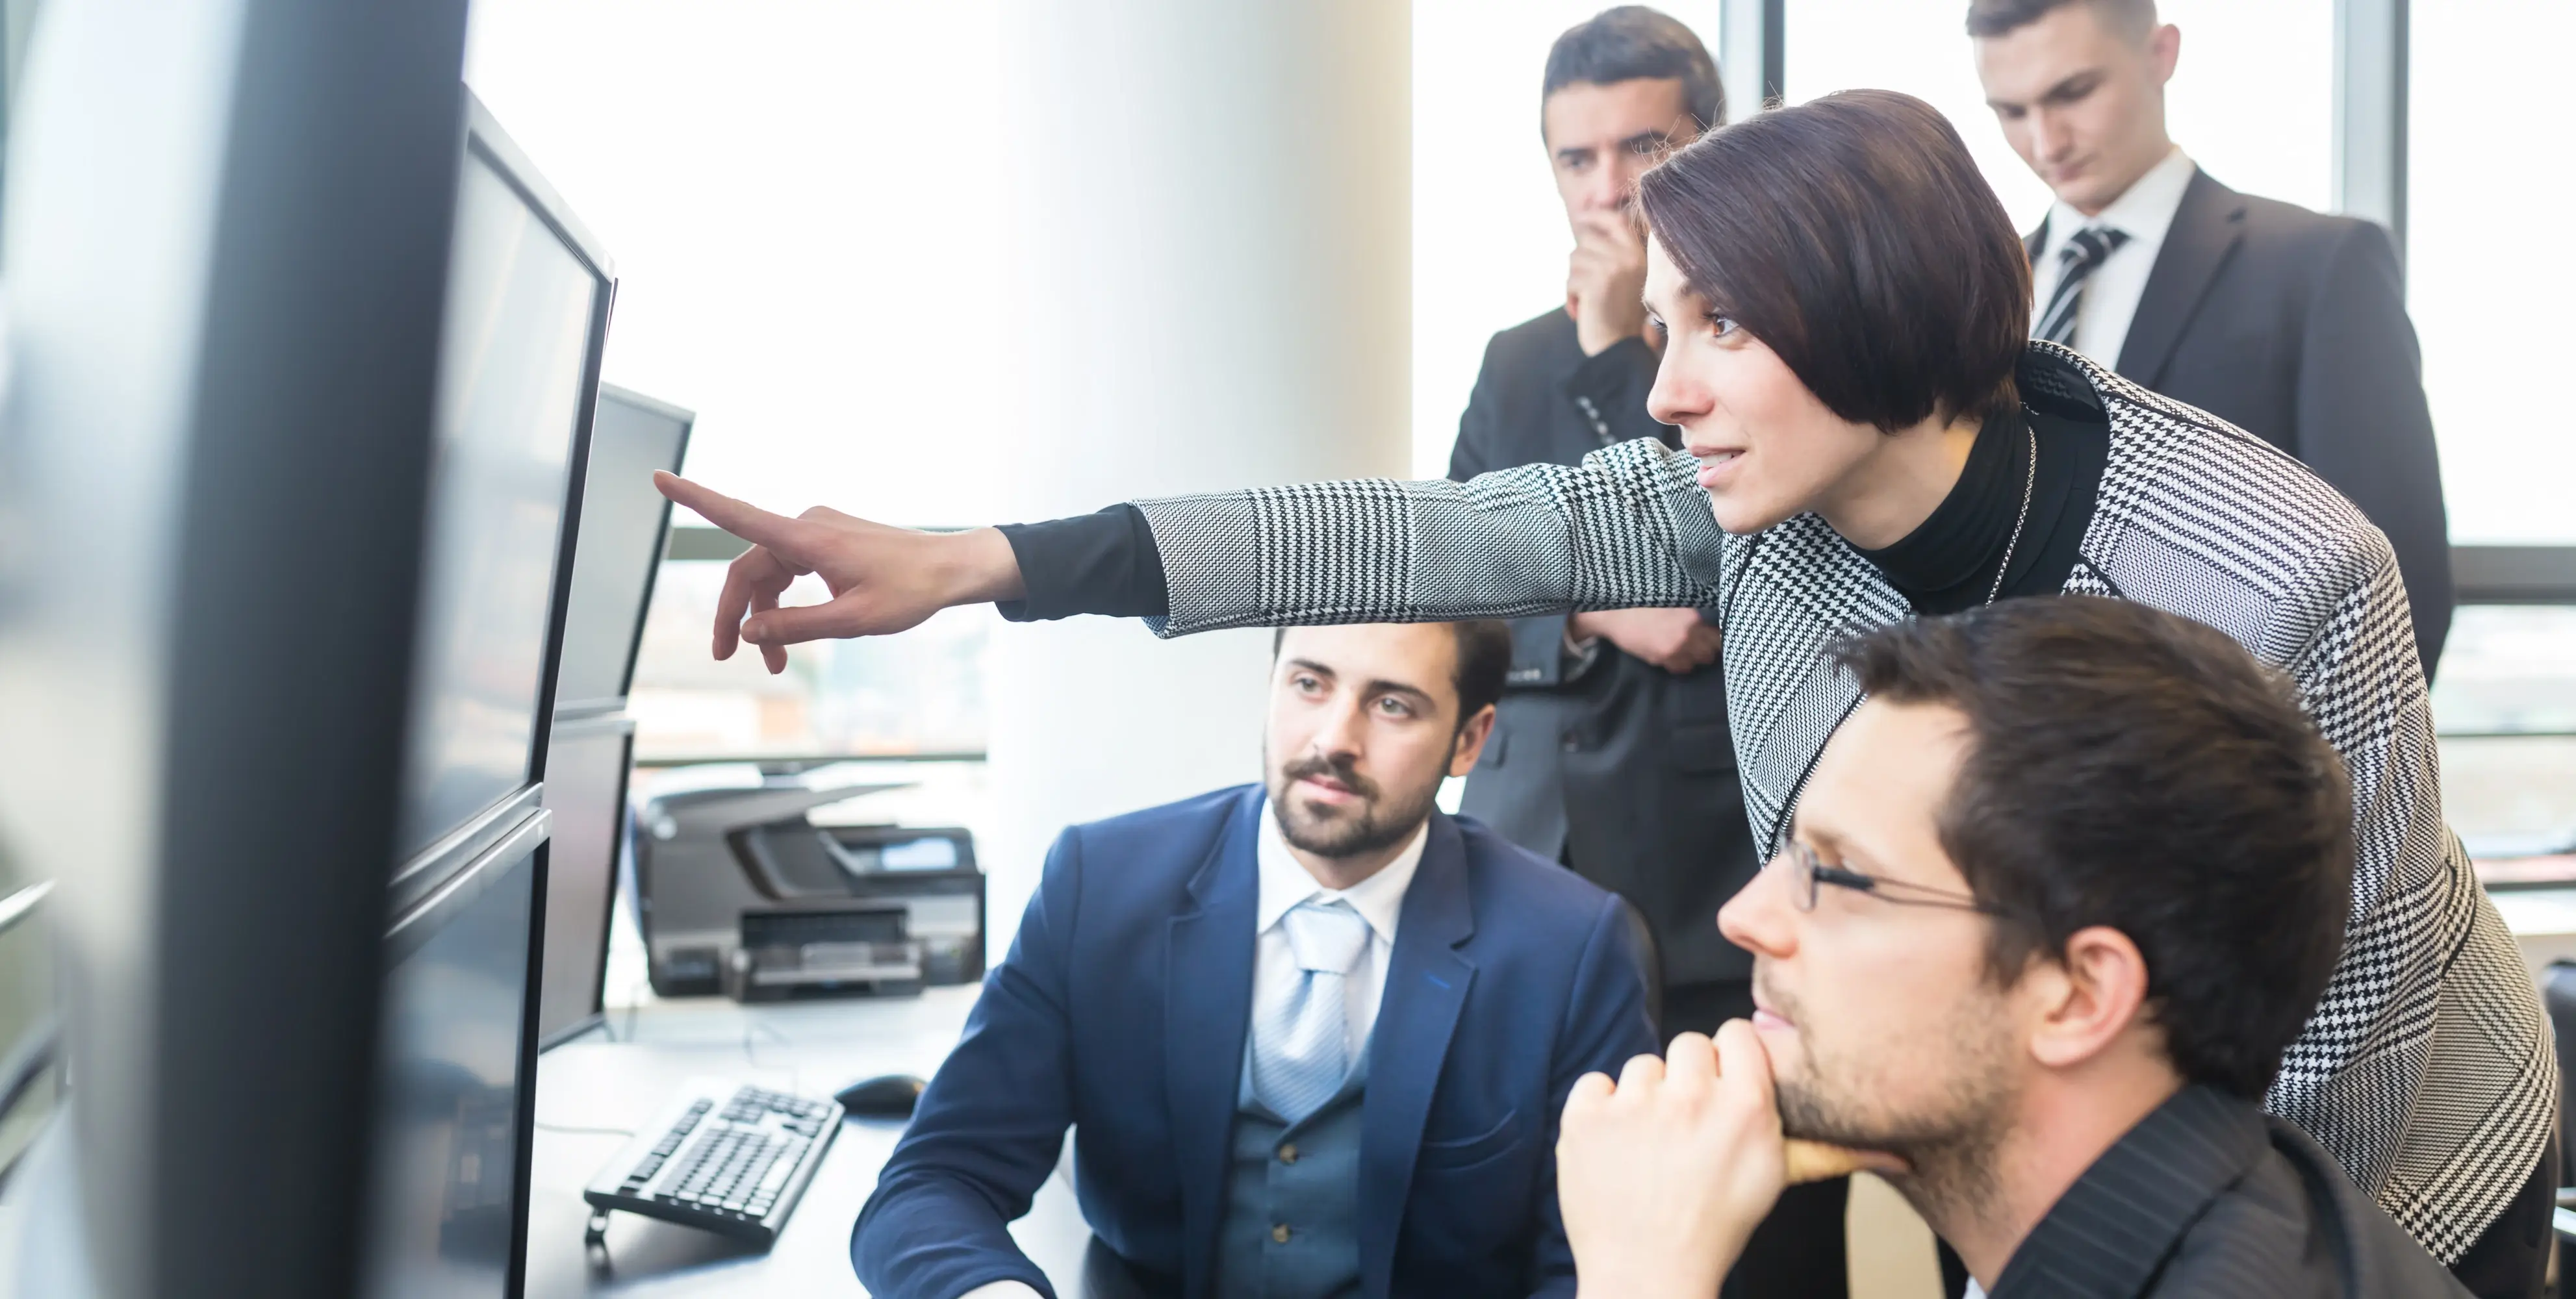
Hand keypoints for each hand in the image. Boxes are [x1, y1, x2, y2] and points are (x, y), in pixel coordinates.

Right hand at [651, 472, 1025, 673]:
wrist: (951, 568)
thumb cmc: (910, 591)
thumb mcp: (853, 622)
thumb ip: (796, 627)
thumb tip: (748, 632)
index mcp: (808, 538)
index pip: (739, 516)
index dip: (696, 499)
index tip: (661, 478)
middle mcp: (806, 526)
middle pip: (750, 568)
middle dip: (737, 614)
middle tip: (726, 657)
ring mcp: (817, 530)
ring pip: (770, 573)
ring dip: (764, 615)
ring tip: (773, 663)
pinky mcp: (828, 539)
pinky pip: (790, 568)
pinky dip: (785, 601)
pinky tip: (790, 634)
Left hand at [1557, 1025, 1786, 1298]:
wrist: (1648, 1275)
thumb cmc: (1710, 1232)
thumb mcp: (1768, 1176)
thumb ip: (1765, 1116)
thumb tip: (1759, 1072)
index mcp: (1743, 1107)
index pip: (1736, 1033)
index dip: (1728, 1054)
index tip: (1720, 1074)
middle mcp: (1690, 1097)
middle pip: (1689, 1044)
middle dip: (1687, 1075)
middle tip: (1682, 1119)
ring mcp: (1633, 1106)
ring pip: (1643, 1066)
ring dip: (1645, 1096)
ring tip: (1647, 1144)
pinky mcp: (1585, 1118)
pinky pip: (1596, 1083)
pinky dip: (1601, 1107)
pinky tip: (1614, 1143)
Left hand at [1565, 209, 1649, 356]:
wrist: (1620, 350)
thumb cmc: (1619, 317)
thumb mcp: (1623, 278)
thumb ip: (1612, 252)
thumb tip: (1585, 222)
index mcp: (1641, 254)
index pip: (1616, 220)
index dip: (1597, 216)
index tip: (1582, 217)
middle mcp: (1630, 257)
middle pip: (1586, 238)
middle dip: (1579, 262)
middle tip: (1587, 286)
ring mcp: (1614, 267)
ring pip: (1574, 258)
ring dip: (1574, 281)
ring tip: (1588, 301)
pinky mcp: (1596, 282)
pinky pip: (1570, 279)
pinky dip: (1570, 297)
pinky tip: (1582, 311)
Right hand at [1568, 606, 1719, 673]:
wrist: (1615, 613)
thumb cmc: (1643, 602)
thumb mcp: (1672, 601)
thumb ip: (1690, 613)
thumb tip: (1707, 623)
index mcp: (1692, 619)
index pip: (1717, 637)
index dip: (1716, 637)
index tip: (1714, 636)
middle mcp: (1686, 637)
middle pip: (1710, 653)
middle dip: (1706, 649)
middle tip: (1701, 643)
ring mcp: (1672, 651)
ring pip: (1696, 663)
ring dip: (1694, 657)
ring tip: (1687, 648)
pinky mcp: (1660, 660)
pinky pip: (1680, 668)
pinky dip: (1680, 663)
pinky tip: (1674, 653)